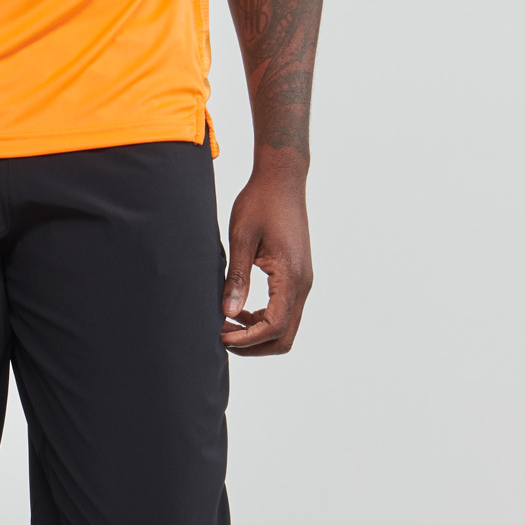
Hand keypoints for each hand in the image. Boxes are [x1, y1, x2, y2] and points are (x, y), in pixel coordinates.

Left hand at [220, 170, 312, 355]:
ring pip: (288, 326)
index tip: (221, 335)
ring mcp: (304, 280)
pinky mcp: (299, 275)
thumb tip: (228, 313)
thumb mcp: (241, 237)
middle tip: (223, 336)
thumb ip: (236, 277)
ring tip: (228, 323)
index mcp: (290, 276)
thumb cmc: (260, 202)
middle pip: (285, 336)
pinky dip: (265, 318)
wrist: (282, 179)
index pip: (275, 326)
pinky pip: (286, 309)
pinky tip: (241, 308)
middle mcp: (303, 283)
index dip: (248, 339)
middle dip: (254, 345)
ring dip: (259, 333)